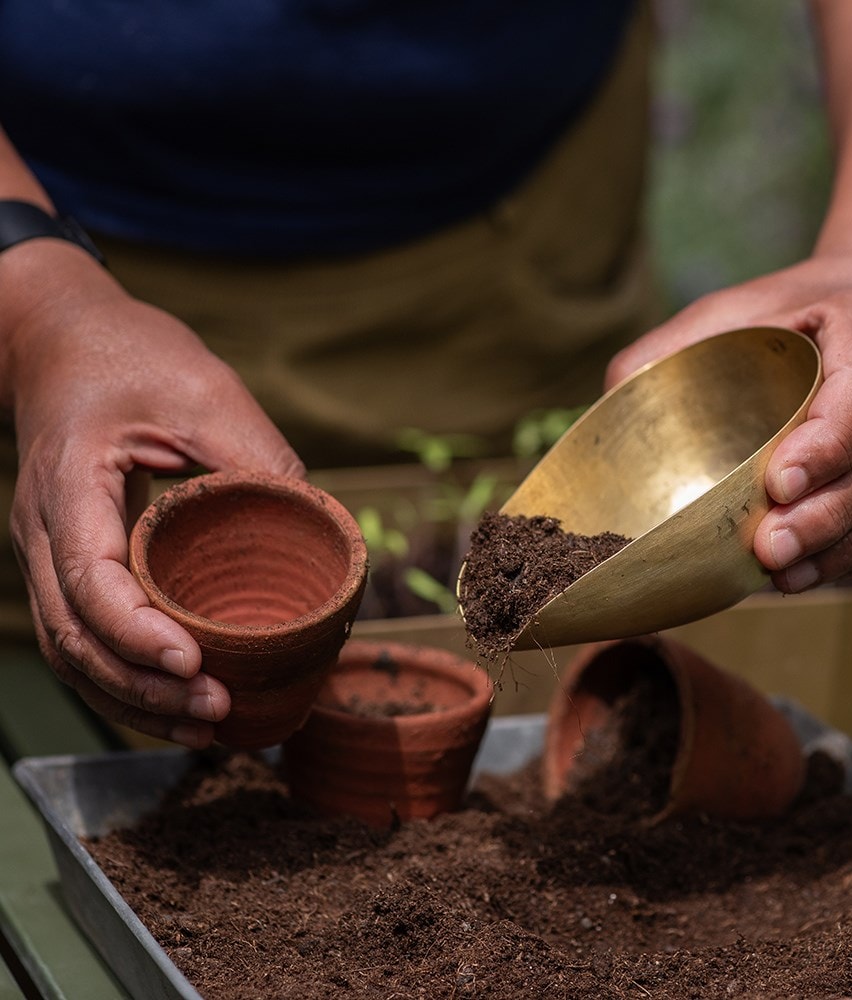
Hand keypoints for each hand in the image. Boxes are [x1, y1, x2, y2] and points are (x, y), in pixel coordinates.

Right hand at [4, 241, 304, 746]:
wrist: (67, 339)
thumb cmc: (134, 357)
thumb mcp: (206, 393)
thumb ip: (258, 460)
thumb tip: (321, 531)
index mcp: (70, 485)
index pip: (87, 579)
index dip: (136, 632)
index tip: (195, 663)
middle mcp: (45, 531)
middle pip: (75, 637)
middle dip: (144, 686)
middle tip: (218, 710)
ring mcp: (51, 552)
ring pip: (73, 652)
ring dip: (134, 699)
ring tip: (207, 727)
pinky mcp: (73, 561)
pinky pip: (86, 636)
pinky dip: (127, 678)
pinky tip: (179, 702)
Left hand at [606, 255, 851, 592]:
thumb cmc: (789, 314)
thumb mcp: (732, 310)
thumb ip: (673, 346)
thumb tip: (611, 395)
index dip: (828, 442)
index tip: (777, 483)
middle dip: (827, 511)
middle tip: (769, 547)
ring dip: (841, 544)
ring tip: (781, 573)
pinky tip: (802, 576)